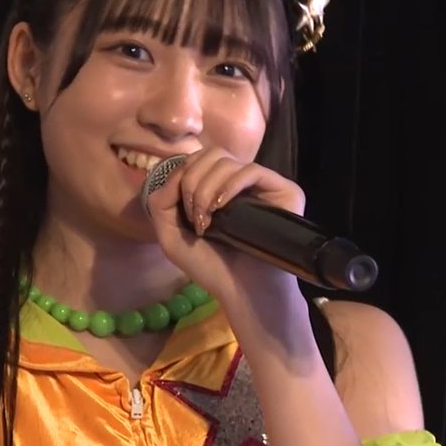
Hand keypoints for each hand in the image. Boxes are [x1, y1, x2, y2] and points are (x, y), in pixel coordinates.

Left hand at [143, 147, 304, 304]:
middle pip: (210, 154)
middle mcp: (241, 182)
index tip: (182, 211)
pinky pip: (253, 170)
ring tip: (207, 220)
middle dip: (192, 181)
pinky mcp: (284, 190)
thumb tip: (176, 171)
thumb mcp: (171, 235)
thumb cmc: (212, 268)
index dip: (182, 176)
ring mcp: (263, 185)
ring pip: (227, 160)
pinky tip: (222, 207)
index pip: (197, 160)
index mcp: (218, 187)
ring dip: (206, 188)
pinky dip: (230, 185)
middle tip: (195, 216)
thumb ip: (162, 200)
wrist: (245, 292)